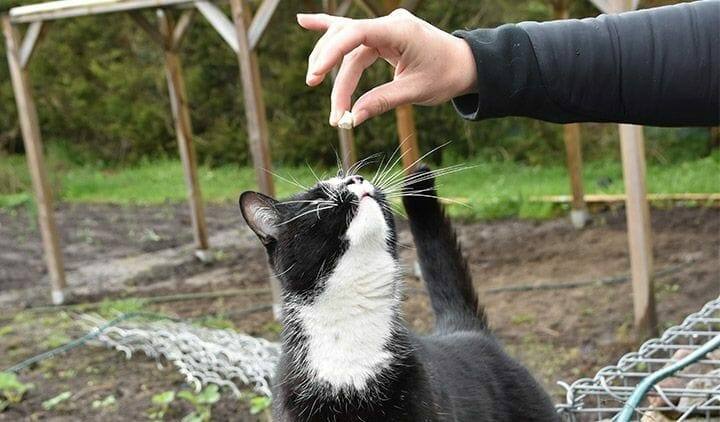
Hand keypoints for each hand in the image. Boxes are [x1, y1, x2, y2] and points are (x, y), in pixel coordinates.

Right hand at [297, 9, 476, 126]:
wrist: (467, 66)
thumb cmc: (446, 76)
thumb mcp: (414, 92)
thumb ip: (381, 102)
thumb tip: (352, 118)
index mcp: (400, 30)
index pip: (356, 34)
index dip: (332, 54)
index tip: (316, 77)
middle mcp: (390, 24)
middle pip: (347, 40)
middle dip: (330, 68)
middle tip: (321, 96)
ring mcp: (386, 28)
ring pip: (348, 42)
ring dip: (331, 63)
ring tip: (314, 81)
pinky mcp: (384, 36)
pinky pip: (353, 33)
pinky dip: (330, 30)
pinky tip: (305, 22)